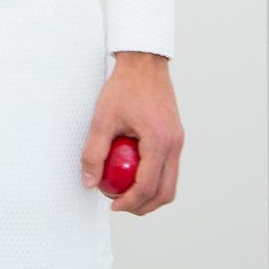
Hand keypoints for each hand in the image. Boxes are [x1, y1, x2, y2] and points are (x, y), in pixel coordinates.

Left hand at [80, 52, 183, 213]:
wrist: (144, 62)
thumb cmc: (125, 86)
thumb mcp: (102, 119)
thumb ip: (94, 152)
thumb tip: (90, 181)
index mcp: (159, 141)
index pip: (148, 186)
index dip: (130, 202)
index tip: (113, 205)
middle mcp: (174, 144)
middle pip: (165, 192)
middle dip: (143, 206)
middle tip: (120, 205)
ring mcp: (178, 141)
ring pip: (170, 182)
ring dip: (150, 194)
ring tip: (125, 192)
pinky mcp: (175, 137)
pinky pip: (168, 167)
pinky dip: (153, 178)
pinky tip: (132, 171)